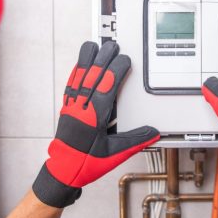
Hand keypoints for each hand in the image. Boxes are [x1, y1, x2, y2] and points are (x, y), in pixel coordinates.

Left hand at [33, 41, 159, 207]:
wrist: (64, 171)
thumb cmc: (88, 163)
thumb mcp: (116, 154)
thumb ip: (135, 140)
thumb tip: (153, 132)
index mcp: (95, 117)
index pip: (107, 87)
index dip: (116, 70)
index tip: (124, 60)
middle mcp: (82, 108)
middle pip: (93, 77)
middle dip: (103, 59)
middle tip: (112, 46)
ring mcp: (72, 107)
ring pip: (79, 78)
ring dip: (86, 60)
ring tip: (93, 46)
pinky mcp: (66, 109)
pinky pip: (71, 86)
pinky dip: (75, 73)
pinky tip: (79, 65)